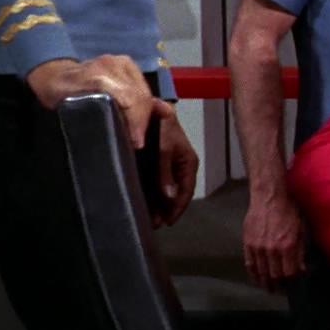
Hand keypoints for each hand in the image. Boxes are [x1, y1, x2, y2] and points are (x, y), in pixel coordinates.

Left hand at [27, 54, 156, 152]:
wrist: (55, 73)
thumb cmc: (59, 94)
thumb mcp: (68, 108)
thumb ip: (91, 118)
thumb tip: (115, 133)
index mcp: (97, 78)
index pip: (129, 99)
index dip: (136, 121)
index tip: (136, 141)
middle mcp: (111, 66)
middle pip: (139, 95)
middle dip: (142, 120)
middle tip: (137, 140)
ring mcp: (120, 61)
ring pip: (143, 90)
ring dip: (146, 112)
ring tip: (139, 130)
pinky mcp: (126, 63)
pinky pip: (143, 85)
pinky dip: (147, 101)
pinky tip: (149, 113)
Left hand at [151, 102, 197, 226]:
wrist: (148, 106)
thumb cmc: (162, 123)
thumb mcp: (165, 149)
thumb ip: (166, 173)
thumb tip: (170, 197)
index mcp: (188, 163)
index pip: (186, 191)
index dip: (177, 208)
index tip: (167, 221)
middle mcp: (179, 166)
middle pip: (174, 194)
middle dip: (165, 210)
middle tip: (154, 224)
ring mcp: (167, 165)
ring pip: (163, 190)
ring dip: (156, 204)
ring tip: (146, 218)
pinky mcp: (155, 163)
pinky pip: (154, 183)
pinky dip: (149, 194)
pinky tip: (141, 202)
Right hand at [242, 194, 305, 290]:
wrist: (269, 197)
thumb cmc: (288, 210)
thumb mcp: (300, 230)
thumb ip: (300, 251)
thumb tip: (301, 269)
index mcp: (287, 246)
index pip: (288, 273)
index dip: (291, 283)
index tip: (292, 286)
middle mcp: (272, 249)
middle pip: (274, 276)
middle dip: (278, 286)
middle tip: (280, 291)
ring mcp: (258, 247)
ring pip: (261, 272)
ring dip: (265, 283)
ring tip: (269, 289)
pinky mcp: (247, 243)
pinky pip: (249, 263)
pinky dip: (253, 274)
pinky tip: (257, 278)